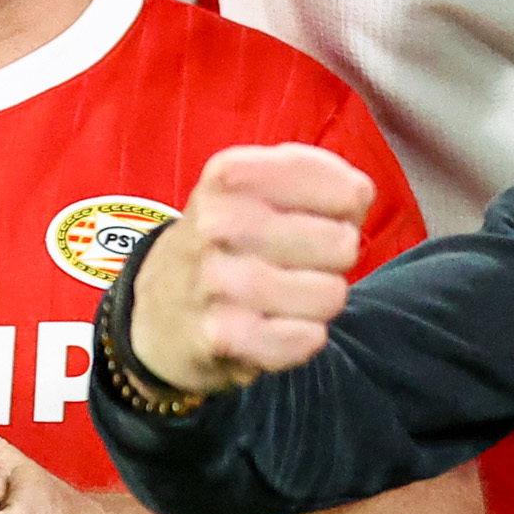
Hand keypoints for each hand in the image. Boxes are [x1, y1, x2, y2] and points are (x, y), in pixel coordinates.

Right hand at [131, 144, 374, 397]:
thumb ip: (321, 179)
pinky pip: (309, 339)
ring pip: (331, 295)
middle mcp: (221, 222)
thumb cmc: (228, 241)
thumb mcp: (257, 187)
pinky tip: (269, 326)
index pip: (352, 192)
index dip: (346, 212)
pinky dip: (300, 339)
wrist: (155, 310)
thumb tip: (359, 198)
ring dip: (316, 302)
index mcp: (234, 174)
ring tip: (279, 295)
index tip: (312, 218)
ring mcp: (219, 281)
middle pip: (344, 245)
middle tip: (292, 262)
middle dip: (331, 259)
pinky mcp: (222, 336)